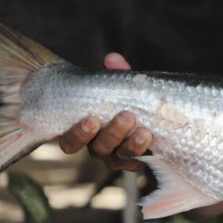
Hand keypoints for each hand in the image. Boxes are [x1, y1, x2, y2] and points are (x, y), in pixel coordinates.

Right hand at [57, 53, 150, 171]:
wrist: (151, 116)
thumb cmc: (125, 99)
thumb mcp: (120, 86)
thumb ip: (116, 74)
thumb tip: (112, 59)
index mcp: (85, 131)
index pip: (70, 141)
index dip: (78, 134)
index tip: (91, 119)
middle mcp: (98, 147)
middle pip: (98, 149)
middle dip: (112, 134)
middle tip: (126, 116)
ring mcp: (116, 157)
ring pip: (118, 158)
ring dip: (131, 144)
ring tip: (144, 131)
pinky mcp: (135, 162)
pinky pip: (137, 164)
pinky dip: (144, 154)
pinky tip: (153, 142)